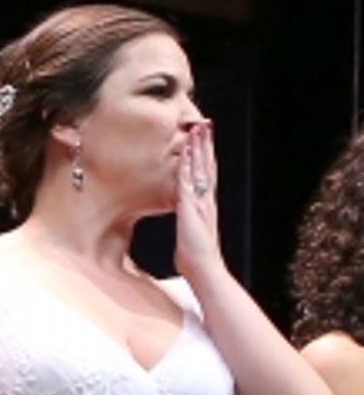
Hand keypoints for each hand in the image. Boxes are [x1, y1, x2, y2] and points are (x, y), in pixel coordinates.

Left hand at [175, 119, 222, 281]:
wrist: (204, 270)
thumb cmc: (196, 261)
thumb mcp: (190, 240)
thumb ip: (189, 231)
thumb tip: (185, 235)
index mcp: (206, 207)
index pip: (207, 177)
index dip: (206, 159)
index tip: (206, 143)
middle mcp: (206, 201)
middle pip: (208, 166)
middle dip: (206, 145)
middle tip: (206, 124)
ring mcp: (199, 202)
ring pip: (200, 168)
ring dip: (198, 147)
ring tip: (198, 128)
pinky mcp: (190, 207)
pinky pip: (188, 180)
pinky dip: (187, 164)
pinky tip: (186, 150)